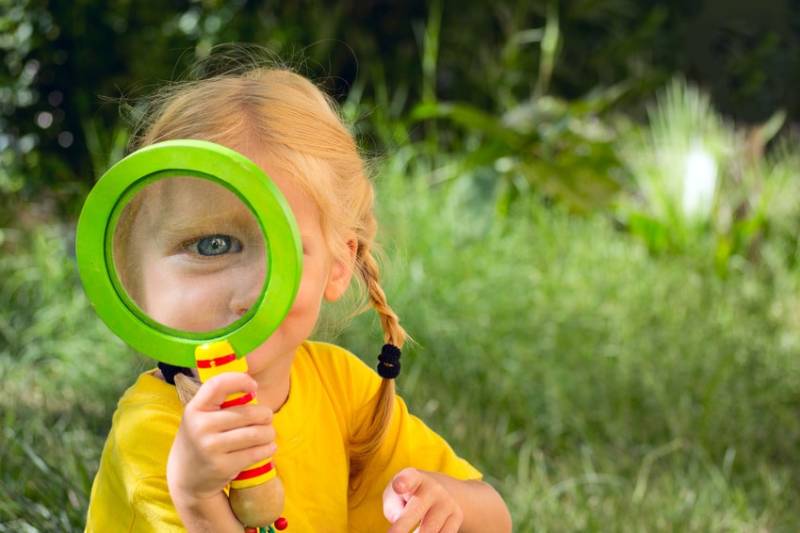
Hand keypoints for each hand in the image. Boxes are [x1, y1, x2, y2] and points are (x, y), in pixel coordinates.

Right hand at [167, 372, 276, 504]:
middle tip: (267, 417)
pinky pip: (255, 453)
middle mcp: (200, 427)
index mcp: (194, 409)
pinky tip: (269, 446)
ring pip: (256, 434)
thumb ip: (218, 401)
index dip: (240, 380)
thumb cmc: (200, 438)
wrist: (185, 477)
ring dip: (269, 432)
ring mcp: (210, 448)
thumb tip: (252, 385)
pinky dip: (268, 448)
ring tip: (269, 433)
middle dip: (265, 414)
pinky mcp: (222, 467)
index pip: (218, 385)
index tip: (254, 386)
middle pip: (247, 413)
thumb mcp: (199, 416)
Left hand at [383, 468, 463, 532]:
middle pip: (417, 510)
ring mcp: (447, 502)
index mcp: (413, 477)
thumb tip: (400, 522)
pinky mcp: (457, 516)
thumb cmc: (408, 494)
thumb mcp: (395, 494)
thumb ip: (393, 508)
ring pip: (430, 530)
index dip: (403, 482)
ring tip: (413, 531)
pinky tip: (422, 531)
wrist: (442, 491)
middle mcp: (433, 488)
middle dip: (403, 525)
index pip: (409, 478)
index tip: (399, 487)